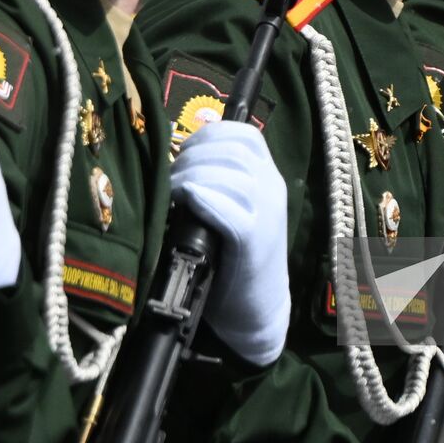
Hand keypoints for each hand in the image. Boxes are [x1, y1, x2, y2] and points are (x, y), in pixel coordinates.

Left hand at [171, 121, 287, 365]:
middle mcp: (272, 189)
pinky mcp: (255, 242)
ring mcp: (267, 215)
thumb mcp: (233, 209)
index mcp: (269, 177)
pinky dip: (206, 199)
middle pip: (233, 151)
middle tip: (171, 177)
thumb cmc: (234, 259)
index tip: (185, 148)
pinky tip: (189, 200)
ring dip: (194, 175)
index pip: (246, 134)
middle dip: (194, 156)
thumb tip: (179, 158)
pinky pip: (231, 210)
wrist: (257, 310)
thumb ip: (219, 182)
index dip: (211, 134)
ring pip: (232, 176)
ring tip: (173, 192)